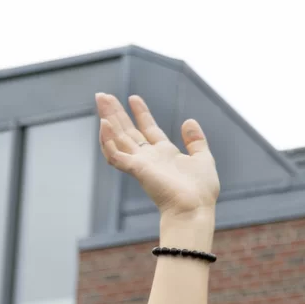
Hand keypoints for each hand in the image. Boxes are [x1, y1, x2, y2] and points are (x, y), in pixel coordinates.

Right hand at [96, 93, 218, 216]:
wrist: (195, 208)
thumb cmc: (201, 190)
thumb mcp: (203, 159)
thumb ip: (196, 141)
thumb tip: (189, 120)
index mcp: (164, 154)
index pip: (148, 129)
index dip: (141, 113)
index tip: (134, 98)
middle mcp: (149, 157)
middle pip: (127, 130)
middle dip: (115, 112)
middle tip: (103, 95)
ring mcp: (140, 163)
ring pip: (118, 137)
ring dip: (108, 118)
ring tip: (101, 99)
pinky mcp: (135, 170)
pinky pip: (115, 154)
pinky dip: (107, 140)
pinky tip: (104, 124)